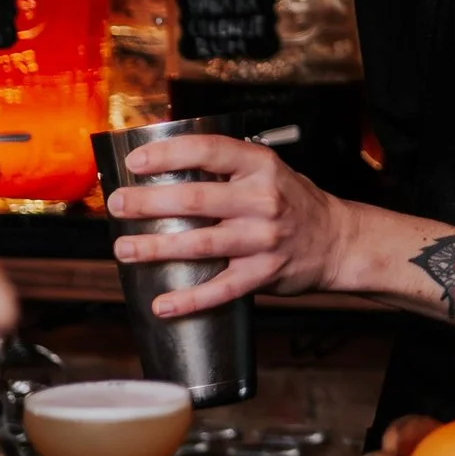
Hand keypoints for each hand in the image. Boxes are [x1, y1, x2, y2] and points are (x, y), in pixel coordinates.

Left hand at [108, 130, 356, 312]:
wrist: (337, 241)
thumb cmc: (292, 202)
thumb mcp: (265, 171)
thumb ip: (224, 168)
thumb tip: (161, 164)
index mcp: (260, 166)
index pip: (208, 151)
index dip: (168, 154)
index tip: (135, 162)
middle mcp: (263, 200)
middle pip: (195, 199)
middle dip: (148, 203)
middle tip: (117, 205)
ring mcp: (264, 239)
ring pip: (200, 244)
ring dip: (156, 248)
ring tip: (124, 249)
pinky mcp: (264, 274)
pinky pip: (221, 289)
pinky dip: (189, 300)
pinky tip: (162, 304)